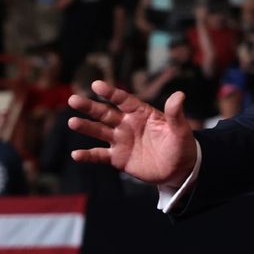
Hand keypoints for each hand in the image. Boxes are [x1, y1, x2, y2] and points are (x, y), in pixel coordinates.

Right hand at [66, 80, 197, 186]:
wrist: (179, 169)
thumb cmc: (181, 145)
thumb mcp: (180, 129)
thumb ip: (175, 114)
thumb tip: (180, 94)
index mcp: (142, 113)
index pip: (124, 100)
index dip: (111, 92)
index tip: (96, 85)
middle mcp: (128, 124)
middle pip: (105, 113)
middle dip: (90, 107)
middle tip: (73, 100)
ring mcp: (121, 141)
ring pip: (99, 131)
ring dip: (86, 127)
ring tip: (72, 122)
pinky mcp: (118, 158)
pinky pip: (100, 155)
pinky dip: (88, 155)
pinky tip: (76, 154)